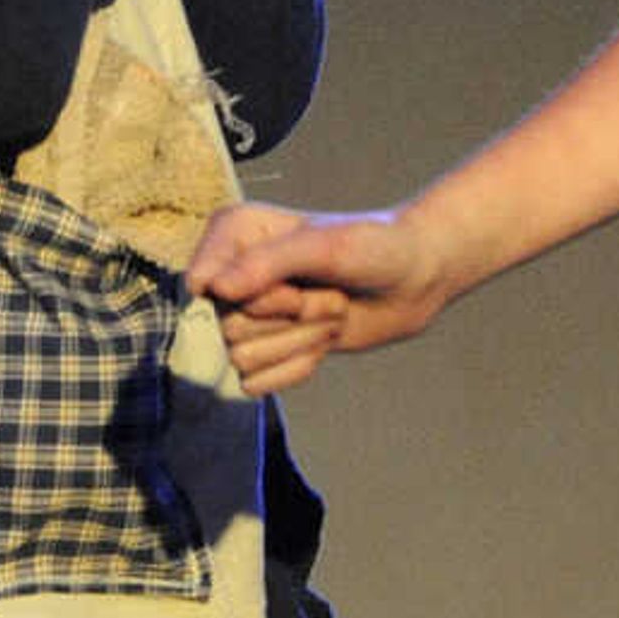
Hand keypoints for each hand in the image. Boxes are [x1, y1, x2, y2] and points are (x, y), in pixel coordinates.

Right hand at [183, 199, 447, 394]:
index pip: (204, 286)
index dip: (254, 298)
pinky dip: (296, 367)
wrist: (413, 280)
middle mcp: (231, 272)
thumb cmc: (375, 248)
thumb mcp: (325, 246)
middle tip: (328, 295)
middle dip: (291, 320)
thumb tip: (214, 290)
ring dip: (300, 341)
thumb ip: (266, 263)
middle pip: (226, 328)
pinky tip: (320, 340)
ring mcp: (246, 313)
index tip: (296, 285)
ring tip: (329, 311)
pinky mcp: (263, 347)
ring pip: (241, 359)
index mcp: (233, 233)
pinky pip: (254, 384)